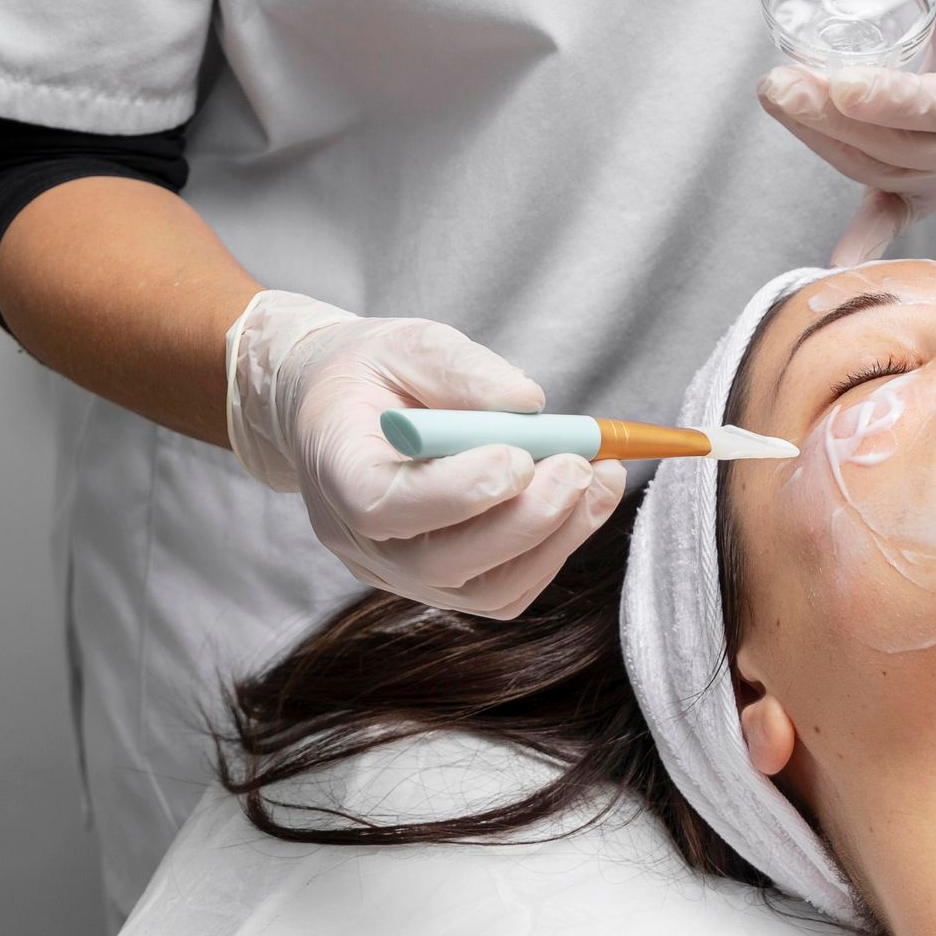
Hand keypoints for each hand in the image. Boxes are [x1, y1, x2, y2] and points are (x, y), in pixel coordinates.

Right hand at [224, 292, 623, 617]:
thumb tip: (528, 402)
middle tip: (581, 466)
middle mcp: (360, 540)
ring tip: (600, 477)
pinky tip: (583, 500)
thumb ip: (459, 369)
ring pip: (484, 591)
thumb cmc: (372, 373)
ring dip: (554, 538)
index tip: (519, 456)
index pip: (382, 507)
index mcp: (336, 470)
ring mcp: (398, 572)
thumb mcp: (406, 344)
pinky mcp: (440, 581)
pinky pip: (503, 590)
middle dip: (526, 520)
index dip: (456, 491)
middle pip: (442, 564)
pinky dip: (553, 550)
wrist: (340, 407)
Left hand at [757, 0, 935, 267]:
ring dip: (824, 141)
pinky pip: (895, 215)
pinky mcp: (929, 190)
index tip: (844, 83)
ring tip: (779, 97)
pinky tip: (839, 260)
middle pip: (900, 144)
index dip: (893, 98)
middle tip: (781, 82)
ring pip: (882, 171)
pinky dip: (868, 237)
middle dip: (834, 117)